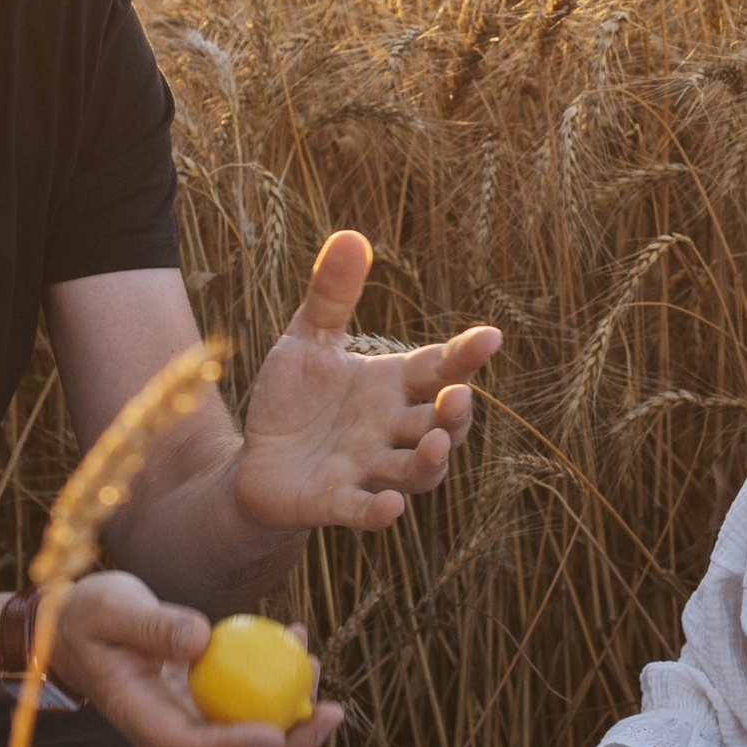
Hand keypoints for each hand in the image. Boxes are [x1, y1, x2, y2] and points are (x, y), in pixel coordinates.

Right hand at [48, 569, 337, 746]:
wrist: (74, 626)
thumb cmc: (88, 615)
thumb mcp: (113, 610)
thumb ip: (153, 626)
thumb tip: (202, 639)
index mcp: (143, 722)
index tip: (276, 730)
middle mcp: (171, 734)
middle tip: (331, 712)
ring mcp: (191, 723)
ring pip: (253, 743)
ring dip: (295, 717)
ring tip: (315, 663)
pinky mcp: (207, 704)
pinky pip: (250, 707)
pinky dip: (280, 684)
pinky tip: (298, 640)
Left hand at [232, 232, 502, 539]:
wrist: (255, 461)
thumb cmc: (295, 401)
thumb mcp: (307, 340)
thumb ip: (331, 295)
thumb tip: (352, 235)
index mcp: (393, 386)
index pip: (439, 367)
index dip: (466, 355)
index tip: (491, 336)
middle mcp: (392, 430)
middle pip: (441, 424)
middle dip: (456, 413)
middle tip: (458, 396)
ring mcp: (369, 469)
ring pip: (418, 472)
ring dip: (431, 461)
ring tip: (434, 443)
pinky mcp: (336, 502)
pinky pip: (366, 511)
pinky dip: (380, 512)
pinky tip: (390, 507)